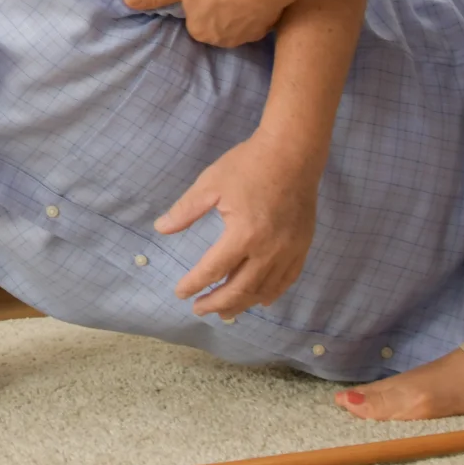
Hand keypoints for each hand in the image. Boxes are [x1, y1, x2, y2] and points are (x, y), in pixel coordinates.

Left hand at [124, 0, 338, 47]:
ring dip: (238, 11)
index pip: (194, 21)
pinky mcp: (266, 29)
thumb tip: (126, 0)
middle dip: (219, 10)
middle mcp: (222, 41)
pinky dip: (256, 10)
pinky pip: (257, 21)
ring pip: (237, 24)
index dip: (199, 4)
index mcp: (200, 32)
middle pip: (216, 25)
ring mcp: (246, 36)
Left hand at [155, 137, 319, 316]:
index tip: (180, 293)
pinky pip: (287, 280)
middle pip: (240, 289)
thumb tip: (160, 229)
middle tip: (199, 310)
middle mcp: (268, 250)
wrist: (292, 153)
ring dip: (242, 304)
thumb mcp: (210, 184)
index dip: (194, 284)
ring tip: (224, 311)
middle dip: (217, 303)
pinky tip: (260, 300)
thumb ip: (185, 211)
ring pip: (264, 290)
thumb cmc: (248, 165)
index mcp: (243, 235)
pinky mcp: (303, 246)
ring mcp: (289, 250)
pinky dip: (271, 294)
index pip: (214, 270)